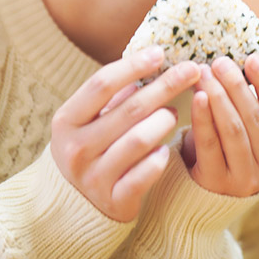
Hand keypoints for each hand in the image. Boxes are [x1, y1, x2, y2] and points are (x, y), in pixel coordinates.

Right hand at [51, 47, 200, 221]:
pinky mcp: (114, 199)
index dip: (133, 66)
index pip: (102, 84)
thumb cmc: (91, 147)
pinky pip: (146, 174)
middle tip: (191, 71)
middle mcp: (76, 148)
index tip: (160, 52)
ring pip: (140, 140)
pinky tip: (167, 149)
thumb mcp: (90, 119)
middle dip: (166, 86)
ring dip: (164, 121)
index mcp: (67, 120)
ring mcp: (94, 176)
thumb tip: (151, 57)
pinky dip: (160, 158)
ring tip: (173, 113)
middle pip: (129, 109)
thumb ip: (115, 92)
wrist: (73, 205)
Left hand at [182, 54, 258, 196]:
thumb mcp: (246, 130)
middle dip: (237, 84)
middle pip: (255, 116)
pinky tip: (198, 97)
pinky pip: (210, 144)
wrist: (204, 195)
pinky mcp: (219, 184)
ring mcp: (247, 178)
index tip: (252, 58)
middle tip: (220, 62)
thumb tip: (239, 62)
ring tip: (206, 74)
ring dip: (219, 96)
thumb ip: (249, 104)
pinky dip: (204, 118)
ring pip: (234, 129)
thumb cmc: (226, 150)